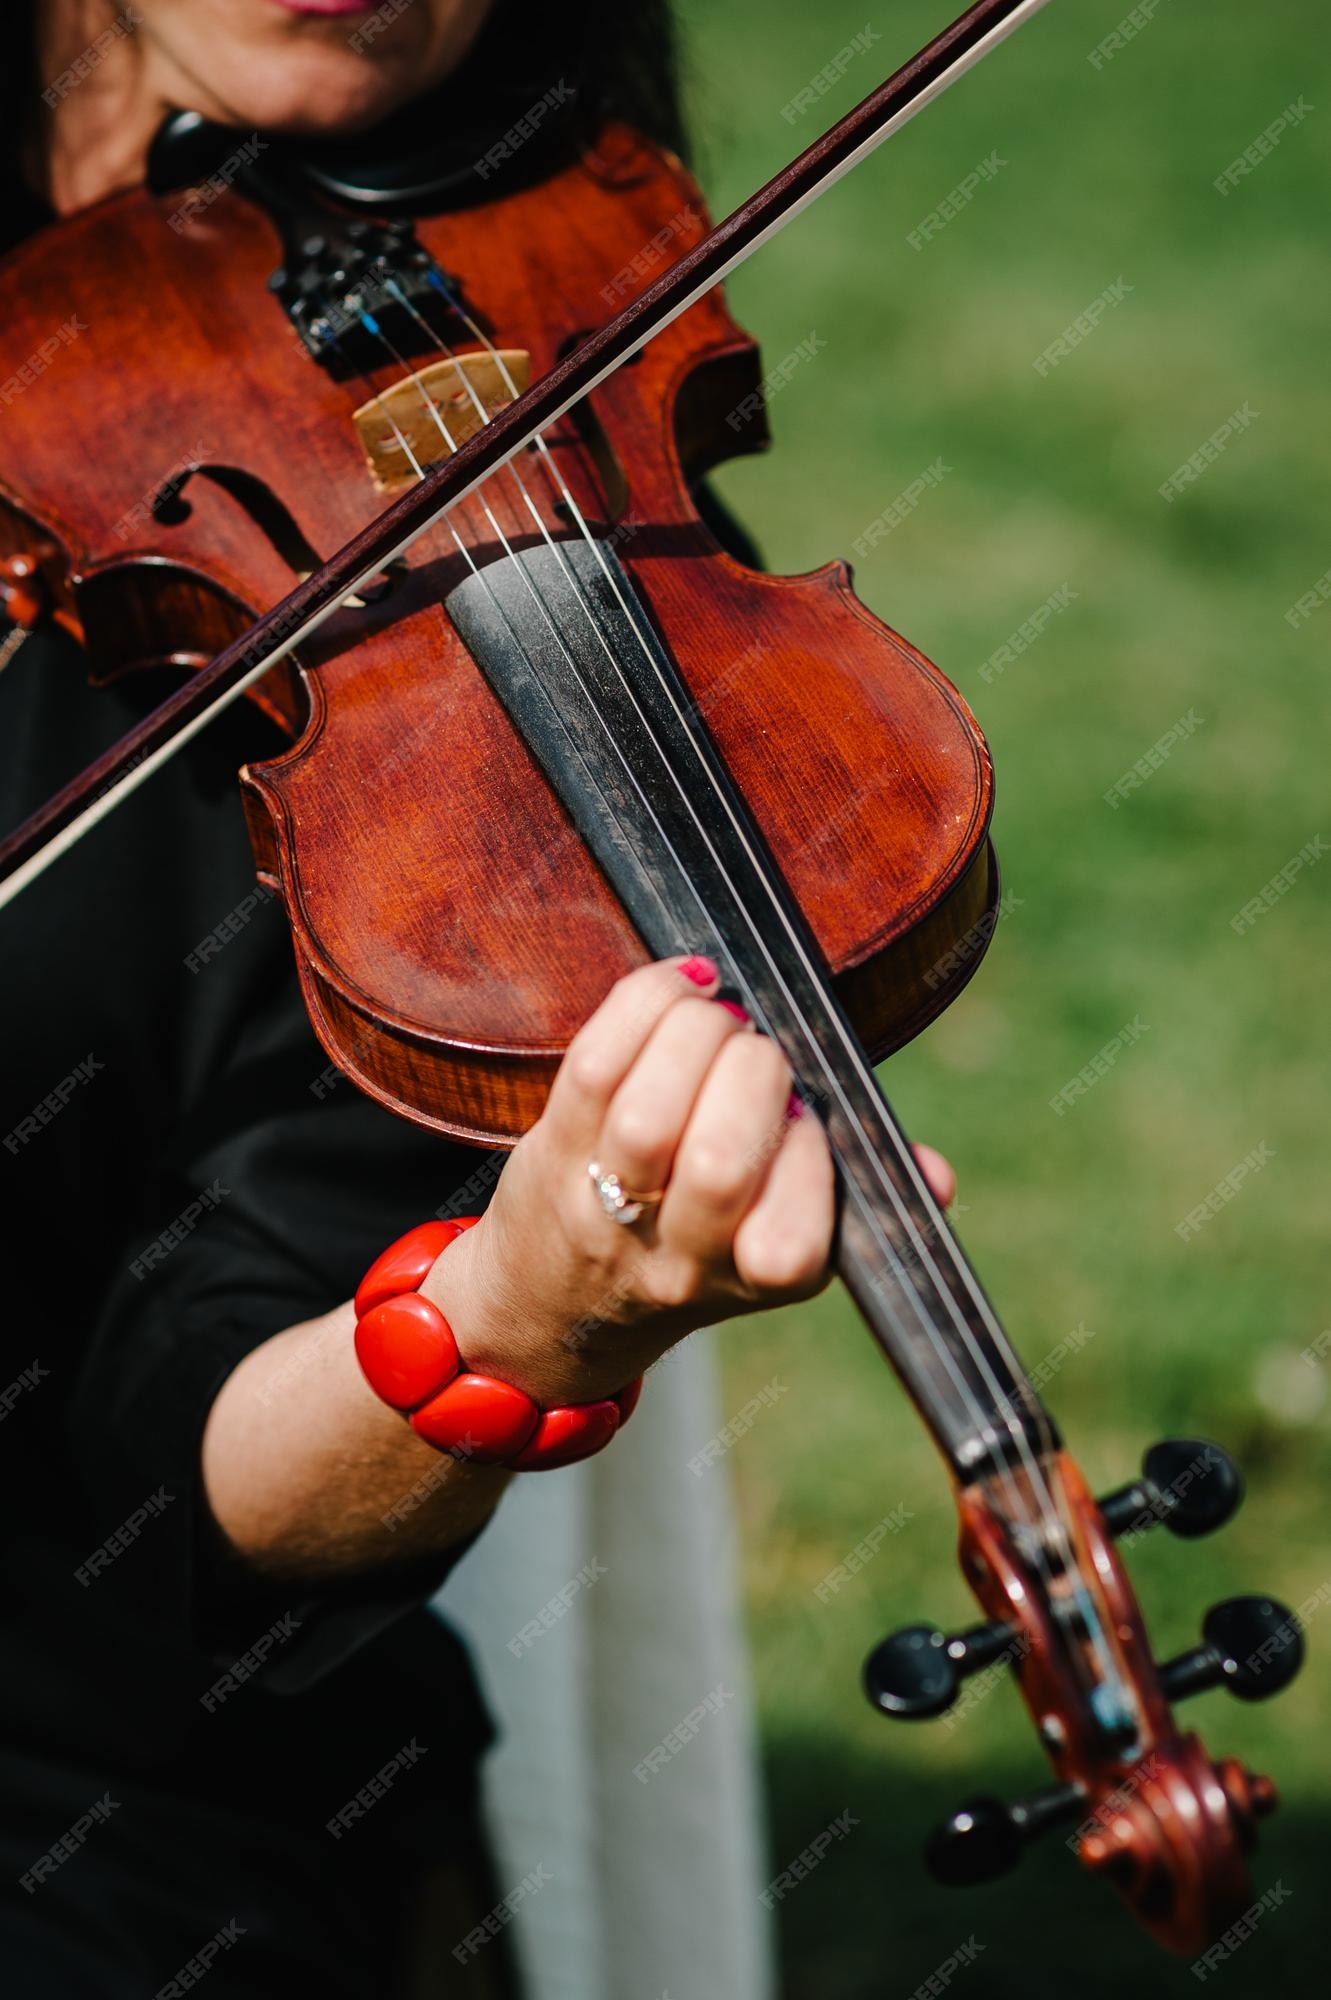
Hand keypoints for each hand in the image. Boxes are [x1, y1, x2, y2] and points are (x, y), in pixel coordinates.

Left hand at [425, 956, 954, 1406]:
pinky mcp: (554, 1151)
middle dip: (753, 1075)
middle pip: (720, 1164)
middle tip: (755, 1047)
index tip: (806, 1111)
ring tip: (714, 1014)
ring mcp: (607, 1209)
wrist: (557, 1299)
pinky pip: (594, 1066)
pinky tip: (678, 988)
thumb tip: (935, 1178)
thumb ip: (856, 1193)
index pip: (791, 1239)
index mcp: (758, 1276)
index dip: (806, 1151)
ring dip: (693, 1036)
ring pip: (648, 1116)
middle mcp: (680, 1255)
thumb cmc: (694, 1241)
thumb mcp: (782, 1242)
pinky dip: (643, 1005)